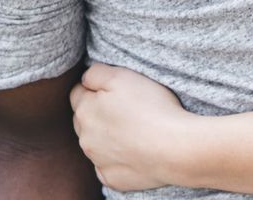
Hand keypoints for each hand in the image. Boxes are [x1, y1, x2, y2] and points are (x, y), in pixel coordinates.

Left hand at [69, 64, 192, 191]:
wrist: (174, 148)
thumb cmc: (151, 108)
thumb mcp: (121, 76)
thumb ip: (96, 73)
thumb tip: (85, 79)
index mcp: (85, 110)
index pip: (77, 94)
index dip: (94, 88)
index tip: (113, 89)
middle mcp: (85, 138)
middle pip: (83, 120)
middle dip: (97, 113)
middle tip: (125, 109)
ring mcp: (97, 161)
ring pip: (94, 144)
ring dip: (106, 137)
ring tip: (134, 130)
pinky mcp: (111, 178)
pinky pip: (106, 167)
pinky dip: (116, 159)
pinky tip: (134, 151)